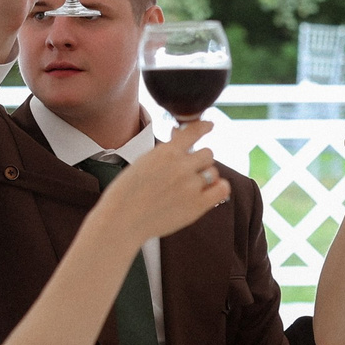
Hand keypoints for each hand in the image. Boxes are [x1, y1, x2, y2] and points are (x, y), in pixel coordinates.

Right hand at [95, 119, 227, 241]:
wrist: (122, 219)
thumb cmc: (128, 192)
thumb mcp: (143, 161)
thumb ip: (165, 150)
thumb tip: (179, 133)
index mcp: (166, 151)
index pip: (194, 131)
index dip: (203, 127)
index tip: (209, 125)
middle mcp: (181, 166)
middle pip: (208, 154)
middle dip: (199, 161)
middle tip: (187, 172)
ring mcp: (190, 186)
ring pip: (213, 171)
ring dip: (205, 177)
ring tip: (189, 187)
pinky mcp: (197, 205)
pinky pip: (222, 189)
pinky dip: (218, 188)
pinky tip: (209, 192)